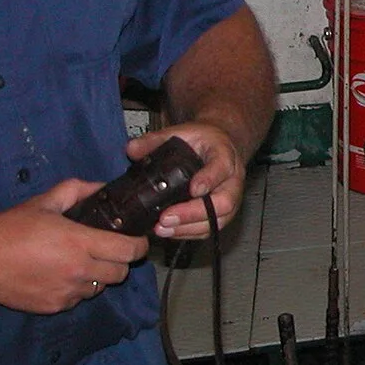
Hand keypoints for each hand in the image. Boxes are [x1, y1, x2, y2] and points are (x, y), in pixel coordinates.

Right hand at [0, 179, 150, 313]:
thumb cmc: (10, 228)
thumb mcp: (45, 202)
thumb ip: (77, 191)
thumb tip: (101, 188)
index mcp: (80, 243)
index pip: (130, 251)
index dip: (139, 245)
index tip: (136, 239)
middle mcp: (79, 271)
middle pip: (121, 273)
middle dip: (119, 261)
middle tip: (105, 250)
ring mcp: (67, 292)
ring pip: (99, 287)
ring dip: (96, 276)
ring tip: (76, 262)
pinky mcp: (54, 307)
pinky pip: (77, 299)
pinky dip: (75, 289)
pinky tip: (57, 275)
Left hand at [129, 122, 246, 239]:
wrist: (222, 145)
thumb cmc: (204, 141)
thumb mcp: (182, 131)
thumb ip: (156, 140)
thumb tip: (132, 150)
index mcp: (223, 154)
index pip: (222, 167)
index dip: (209, 180)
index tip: (193, 189)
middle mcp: (232, 180)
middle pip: (224, 202)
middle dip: (194, 213)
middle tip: (167, 217)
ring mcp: (230, 198)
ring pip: (219, 220)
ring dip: (190, 228)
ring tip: (163, 229)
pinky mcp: (223, 213)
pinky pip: (211, 228)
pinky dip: (190, 233)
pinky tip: (170, 231)